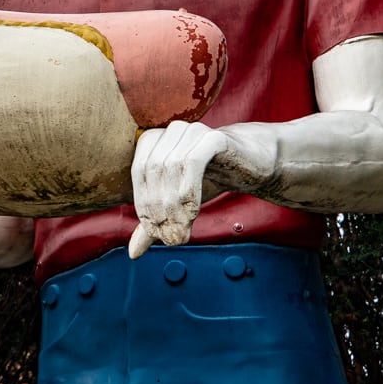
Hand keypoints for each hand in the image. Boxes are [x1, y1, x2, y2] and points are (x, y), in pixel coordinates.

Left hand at [127, 120, 231, 258]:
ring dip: (174, 204)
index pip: (139, 173)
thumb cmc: (208, 179)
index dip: (143, 205)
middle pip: (153, 170)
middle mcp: (170, 130)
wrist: (249, 163)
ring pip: (171, 166)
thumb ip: (155, 223)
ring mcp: (192, 130)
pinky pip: (193, 162)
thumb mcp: (177, 204)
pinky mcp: (214, 137)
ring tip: (183, 228)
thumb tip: (133, 253)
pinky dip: (189, 190)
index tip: (156, 232)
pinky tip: (194, 211)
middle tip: (170, 236)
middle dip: (159, 208)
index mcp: (154, 140)